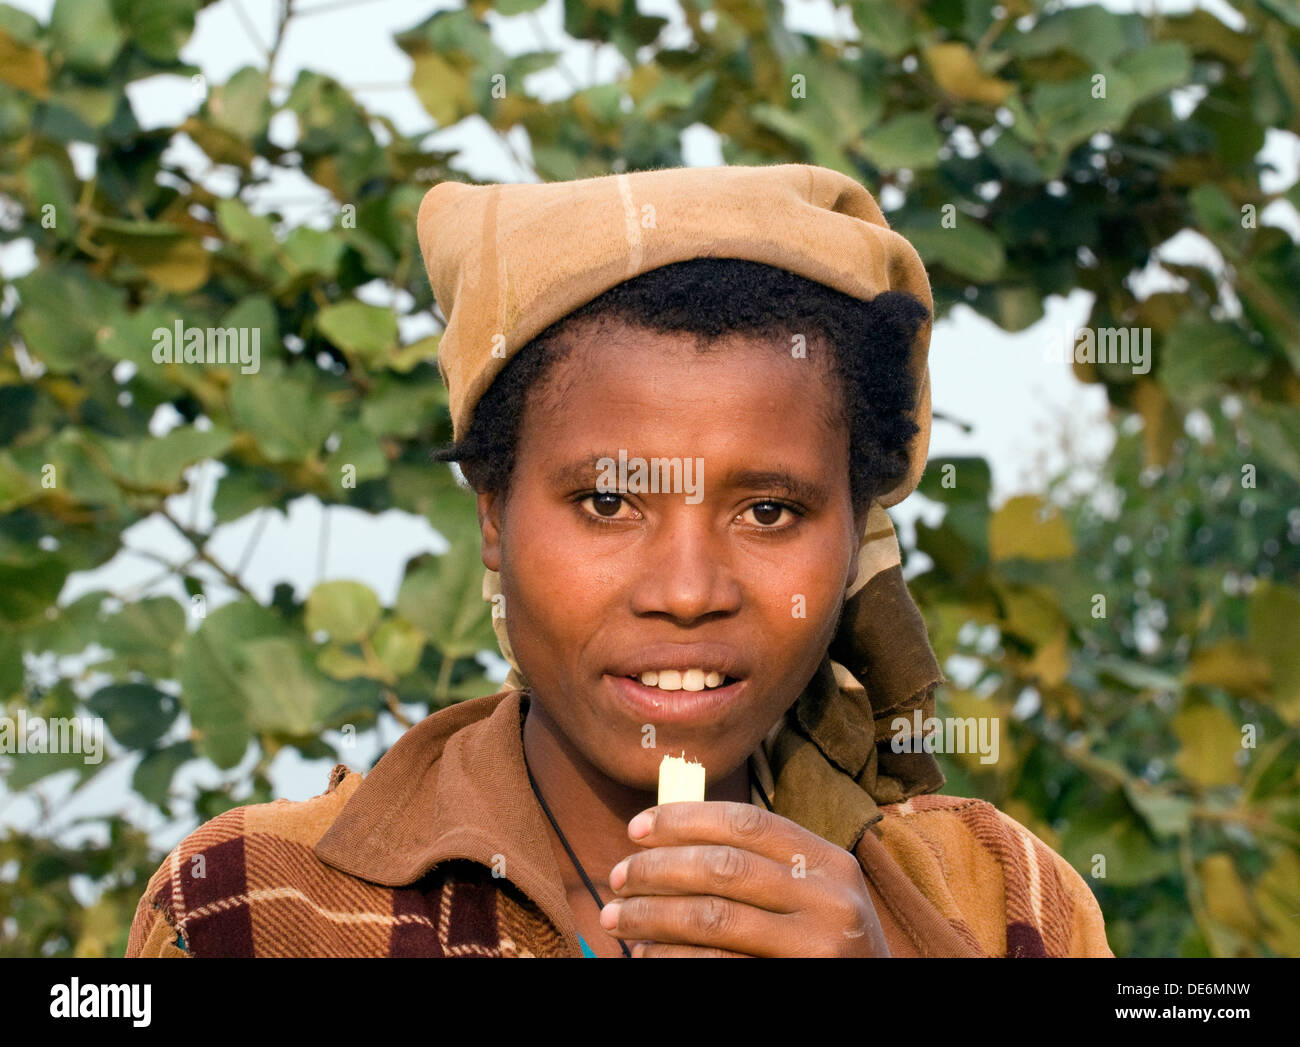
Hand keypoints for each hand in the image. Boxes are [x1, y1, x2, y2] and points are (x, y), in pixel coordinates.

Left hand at [600, 800, 889, 956]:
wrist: (873, 1001)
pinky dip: (672, 957)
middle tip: (616, 877)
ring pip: (713, 918)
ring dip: (652, 915)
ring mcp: (816, 947)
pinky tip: (646, 954)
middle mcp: (829, 899)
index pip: (745, 822)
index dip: (684, 820)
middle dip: (657, 869)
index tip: (636, 828)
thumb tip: (664, 836)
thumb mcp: (810, 892)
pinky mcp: (794, 981)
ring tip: (617, 917)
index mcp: (828, 860)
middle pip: (722, 868)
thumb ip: (756, 862)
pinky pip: (718, 966)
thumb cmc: (823, 940)